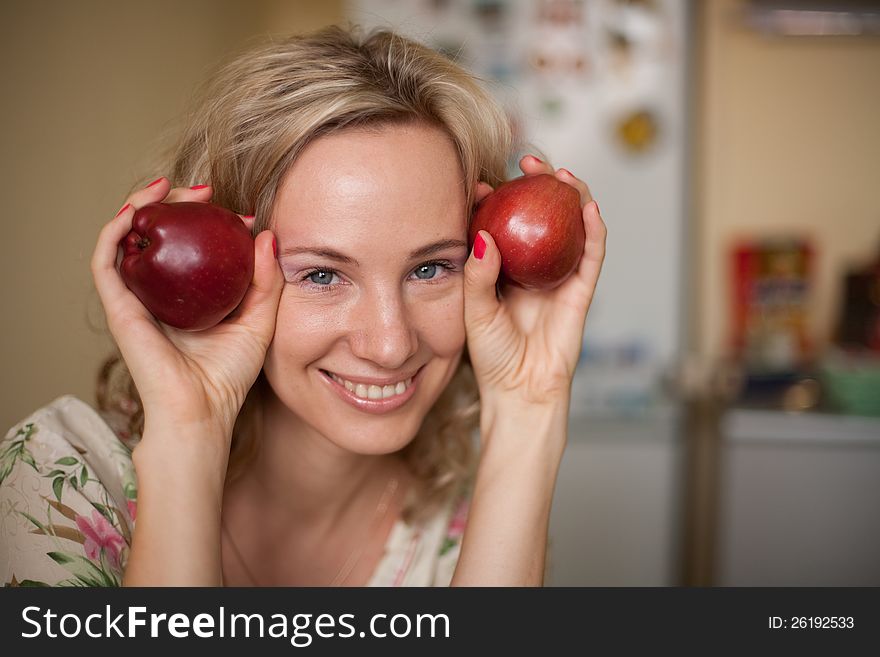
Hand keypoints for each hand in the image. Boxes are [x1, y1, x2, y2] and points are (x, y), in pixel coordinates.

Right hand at [90, 178, 283, 439]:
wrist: (203, 410)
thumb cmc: (230, 374)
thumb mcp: (260, 320)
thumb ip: (266, 281)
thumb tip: (266, 235)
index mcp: (189, 296)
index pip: (190, 247)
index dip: (207, 221)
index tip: (239, 212)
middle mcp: (159, 293)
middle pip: (156, 235)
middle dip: (173, 203)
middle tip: (202, 190)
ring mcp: (136, 299)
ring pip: (125, 239)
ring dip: (138, 205)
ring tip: (164, 186)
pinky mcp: (118, 307)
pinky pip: (105, 261)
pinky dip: (113, 230)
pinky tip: (135, 211)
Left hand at [463, 156, 606, 405]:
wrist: (521, 391)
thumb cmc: (492, 356)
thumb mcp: (475, 311)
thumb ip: (480, 274)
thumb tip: (485, 234)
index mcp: (502, 269)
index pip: (502, 224)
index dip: (494, 199)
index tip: (480, 182)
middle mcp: (532, 267)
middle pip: (540, 216)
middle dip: (537, 185)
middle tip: (526, 164)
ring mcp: (558, 276)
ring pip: (569, 228)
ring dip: (569, 197)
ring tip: (559, 174)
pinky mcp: (581, 291)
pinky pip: (591, 256)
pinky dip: (593, 231)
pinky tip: (588, 208)